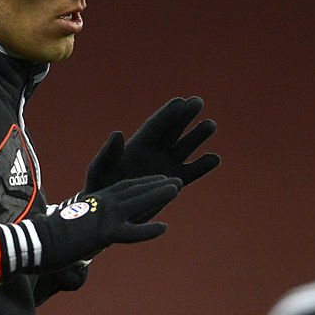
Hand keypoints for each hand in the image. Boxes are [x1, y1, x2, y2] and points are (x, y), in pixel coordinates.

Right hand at [0, 175, 179, 282]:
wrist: (32, 242)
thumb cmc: (46, 236)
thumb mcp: (71, 225)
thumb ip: (85, 224)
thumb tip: (89, 234)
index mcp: (94, 200)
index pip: (124, 187)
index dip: (143, 183)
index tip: (158, 179)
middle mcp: (101, 204)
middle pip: (135, 190)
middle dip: (157, 184)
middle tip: (176, 180)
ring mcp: (104, 217)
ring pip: (138, 202)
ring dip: (159, 195)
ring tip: (177, 189)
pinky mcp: (103, 233)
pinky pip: (131, 232)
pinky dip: (149, 230)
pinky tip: (164, 227)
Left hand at [85, 97, 219, 192]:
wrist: (109, 213)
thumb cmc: (100, 189)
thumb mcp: (100, 171)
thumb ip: (108, 154)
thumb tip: (118, 134)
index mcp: (137, 145)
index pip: (155, 126)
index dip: (167, 114)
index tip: (180, 102)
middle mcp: (154, 152)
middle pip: (173, 130)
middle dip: (185, 116)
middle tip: (197, 101)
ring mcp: (166, 166)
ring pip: (185, 147)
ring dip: (197, 136)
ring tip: (210, 125)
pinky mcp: (174, 182)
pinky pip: (191, 172)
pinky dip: (202, 166)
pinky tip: (214, 158)